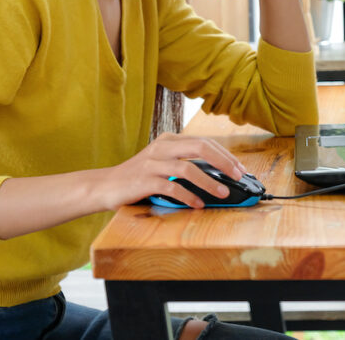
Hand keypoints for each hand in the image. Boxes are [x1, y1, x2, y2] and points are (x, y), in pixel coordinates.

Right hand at [94, 133, 249, 210]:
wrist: (105, 186)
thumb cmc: (138, 177)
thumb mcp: (162, 163)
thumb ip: (184, 163)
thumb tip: (219, 176)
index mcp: (169, 140)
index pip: (204, 142)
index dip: (225, 155)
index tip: (240, 168)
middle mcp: (162, 147)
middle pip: (200, 147)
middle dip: (224, 162)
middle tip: (238, 176)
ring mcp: (152, 163)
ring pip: (188, 168)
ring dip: (209, 182)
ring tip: (223, 193)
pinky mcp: (144, 181)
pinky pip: (171, 187)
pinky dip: (188, 196)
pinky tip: (197, 204)